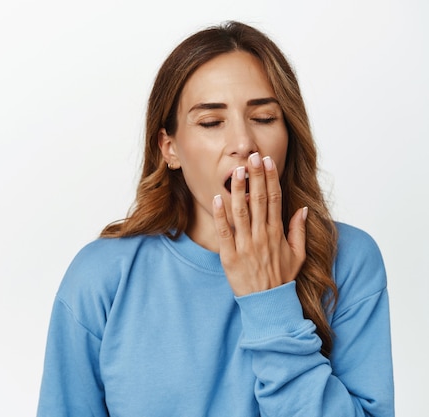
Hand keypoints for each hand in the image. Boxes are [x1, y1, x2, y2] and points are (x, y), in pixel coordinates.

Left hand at [212, 152, 306, 295]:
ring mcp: (246, 246)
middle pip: (259, 200)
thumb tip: (302, 209)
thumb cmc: (281, 278)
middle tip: (252, 156)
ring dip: (239, 190)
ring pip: (241, 212)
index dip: (271, 179)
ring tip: (235, 170)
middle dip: (256, 176)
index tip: (267, 162)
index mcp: (277, 233)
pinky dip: (221, 216)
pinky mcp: (230, 256)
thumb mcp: (297, 255)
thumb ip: (299, 231)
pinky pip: (225, 232)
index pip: (275, 199)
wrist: (268, 304)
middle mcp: (262, 236)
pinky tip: (217, 199)